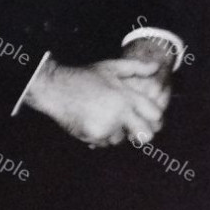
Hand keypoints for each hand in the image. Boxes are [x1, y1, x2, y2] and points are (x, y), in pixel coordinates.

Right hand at [25, 57, 167, 146]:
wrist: (53, 88)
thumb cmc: (83, 77)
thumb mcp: (109, 67)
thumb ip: (135, 67)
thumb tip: (156, 66)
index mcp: (126, 96)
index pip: (155, 114)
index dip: (155, 119)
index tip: (148, 119)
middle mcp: (119, 112)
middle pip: (146, 135)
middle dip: (140, 133)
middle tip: (131, 129)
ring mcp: (107, 126)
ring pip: (122, 139)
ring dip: (115, 133)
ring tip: (100, 117)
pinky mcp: (94, 135)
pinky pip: (105, 142)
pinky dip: (100, 136)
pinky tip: (90, 122)